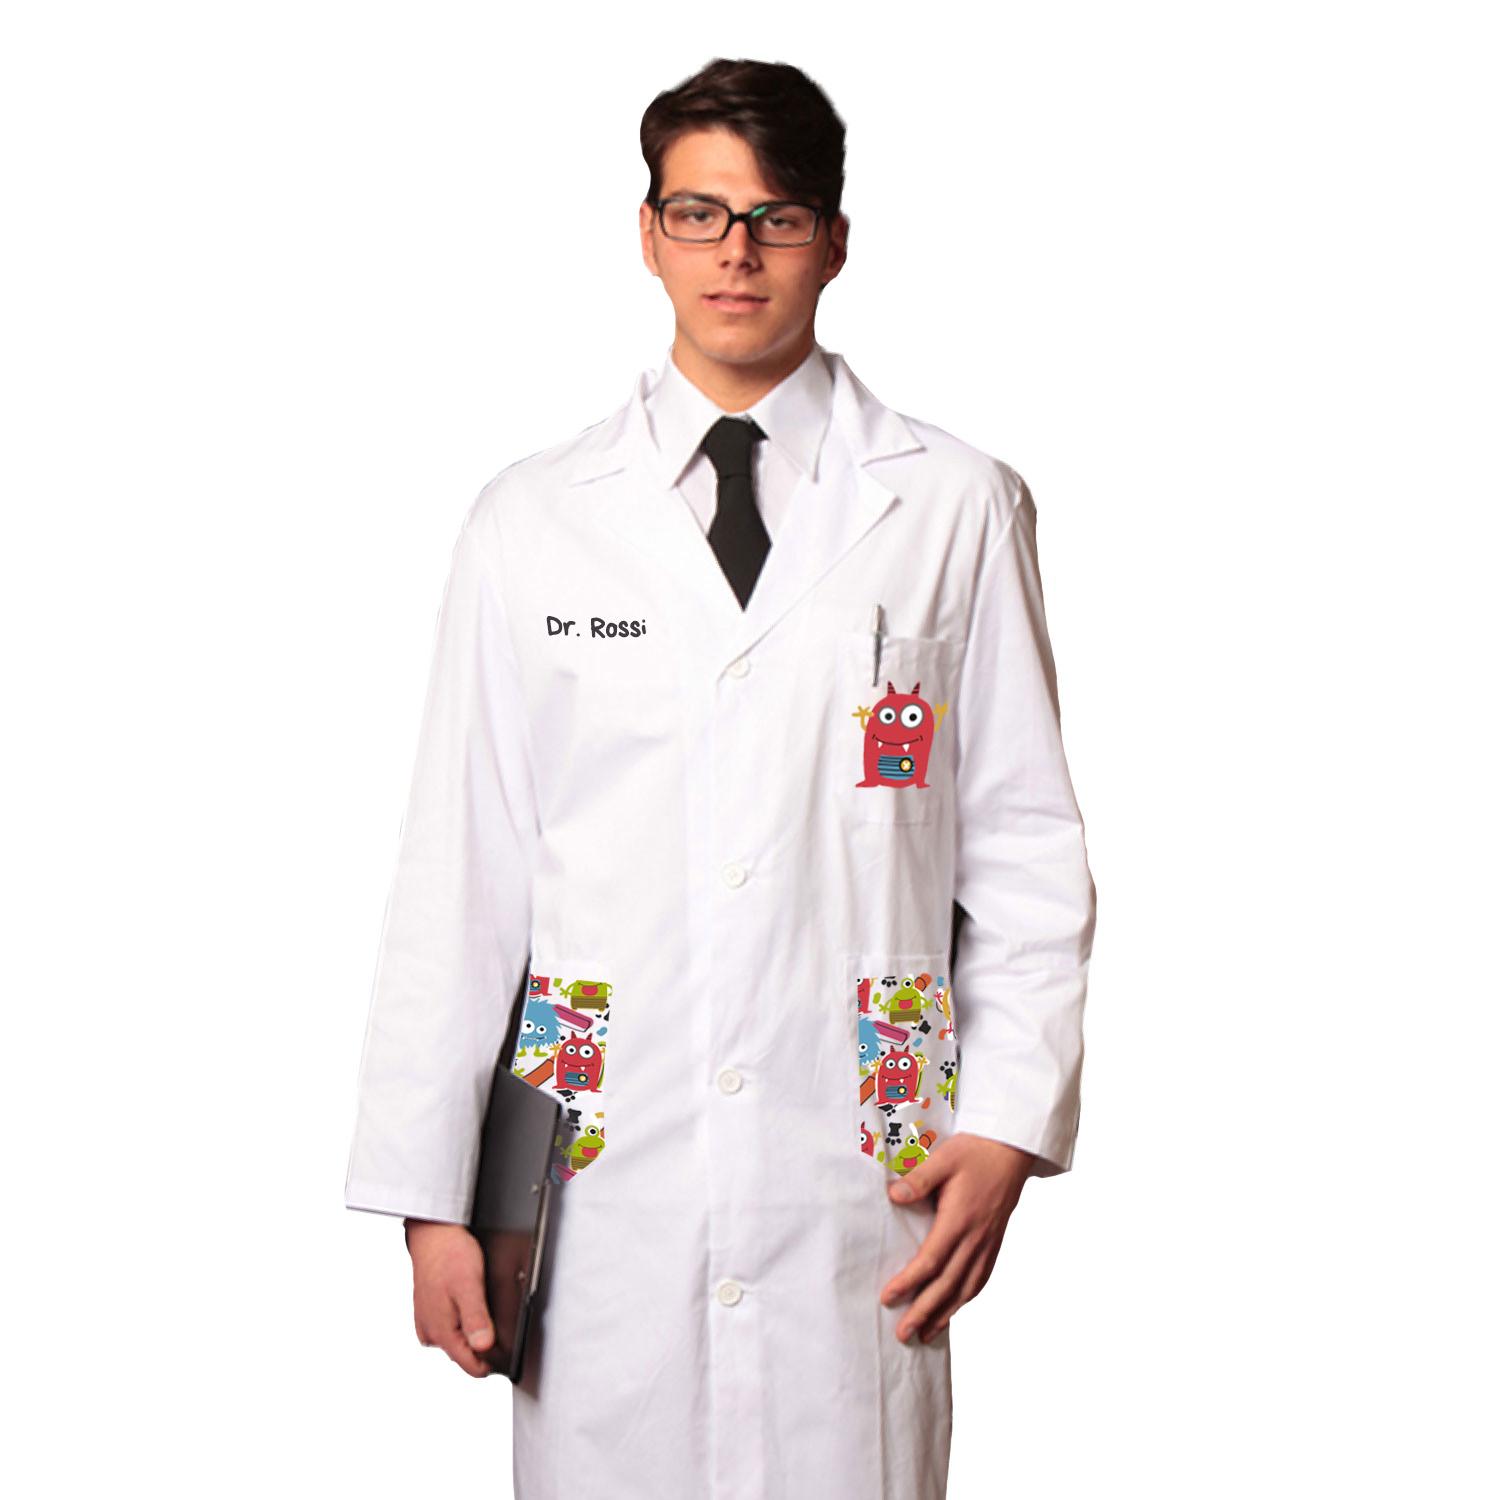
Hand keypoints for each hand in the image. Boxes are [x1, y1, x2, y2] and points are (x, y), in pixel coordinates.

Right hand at [404, 1219, 495, 1377]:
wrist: (433, 1233)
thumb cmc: (449, 1253)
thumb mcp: (469, 1284)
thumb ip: (476, 1317)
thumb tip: (484, 1347)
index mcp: (441, 1331)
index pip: (472, 1366)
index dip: (493, 1361)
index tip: (508, 1348)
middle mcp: (431, 1333)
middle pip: (466, 1355)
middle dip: (484, 1342)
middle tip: (494, 1312)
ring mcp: (428, 1324)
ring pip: (458, 1341)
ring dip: (473, 1330)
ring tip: (481, 1302)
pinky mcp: (429, 1313)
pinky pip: (451, 1327)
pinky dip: (463, 1319)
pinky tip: (469, 1300)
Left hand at [879, 1134, 1035, 1342]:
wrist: (1012, 1149)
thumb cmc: (976, 1152)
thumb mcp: (944, 1158)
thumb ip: (919, 1179)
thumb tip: (894, 1195)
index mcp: (959, 1220)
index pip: (930, 1261)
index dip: (909, 1283)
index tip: (888, 1298)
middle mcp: (975, 1238)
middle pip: (946, 1285)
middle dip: (923, 1312)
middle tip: (902, 1335)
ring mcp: (988, 1244)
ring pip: (965, 1288)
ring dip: (945, 1314)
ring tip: (925, 1335)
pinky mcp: (995, 1243)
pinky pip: (980, 1279)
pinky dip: (966, 1299)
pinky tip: (955, 1308)